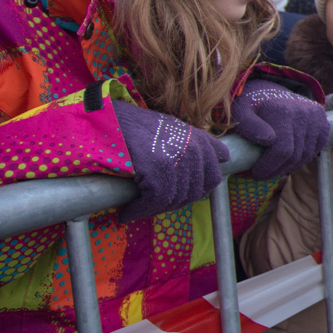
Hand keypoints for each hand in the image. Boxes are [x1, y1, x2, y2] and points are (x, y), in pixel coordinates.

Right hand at [114, 101, 229, 221]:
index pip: (214, 176)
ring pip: (175, 200)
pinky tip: (128, 213)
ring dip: (155, 209)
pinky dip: (139, 211)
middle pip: (195, 193)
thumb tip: (225, 158)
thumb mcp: (176, 128)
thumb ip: (200, 143)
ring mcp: (178, 161)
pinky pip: (155, 202)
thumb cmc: (137, 126)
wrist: (108, 120)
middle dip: (176, 202)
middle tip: (156, 204)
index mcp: (201, 141)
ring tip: (139, 208)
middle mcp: (194, 151)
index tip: (179, 194)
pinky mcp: (159, 172)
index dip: (199, 189)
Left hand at [231, 80, 330, 179]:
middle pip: (295, 156)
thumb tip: (268, 139)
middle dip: (277, 170)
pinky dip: (304, 157)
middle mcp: (303, 113)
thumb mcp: (241, 112)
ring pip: (307, 155)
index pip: (282, 151)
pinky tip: (290, 157)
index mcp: (283, 112)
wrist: (269, 90)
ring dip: (290, 166)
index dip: (269, 167)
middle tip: (263, 174)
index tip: (256, 174)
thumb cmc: (251, 105)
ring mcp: (316, 117)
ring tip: (275, 168)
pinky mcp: (323, 121)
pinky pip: (317, 148)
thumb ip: (249, 126)